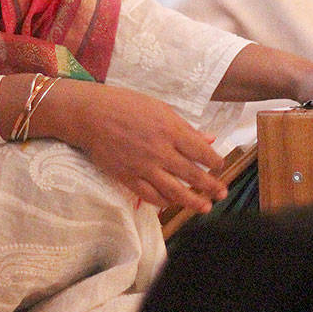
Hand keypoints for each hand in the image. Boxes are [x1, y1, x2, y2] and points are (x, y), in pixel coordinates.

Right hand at [34, 80, 228, 212]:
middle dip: (211, 187)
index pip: (202, 152)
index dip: (215, 162)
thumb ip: (185, 127)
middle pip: (193, 175)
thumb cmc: (125, 105)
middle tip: (222, 193)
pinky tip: (173, 202)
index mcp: (170, 130)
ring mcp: (144, 167)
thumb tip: (208, 139)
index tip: (220, 166)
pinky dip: (165, 202)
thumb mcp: (160, 108)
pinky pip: (151, 196)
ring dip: (193, 201)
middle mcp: (160, 151)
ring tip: (205, 207)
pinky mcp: (128, 178)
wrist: (90, 115)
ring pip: (175, 192)